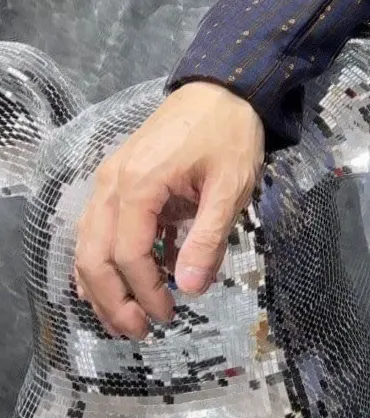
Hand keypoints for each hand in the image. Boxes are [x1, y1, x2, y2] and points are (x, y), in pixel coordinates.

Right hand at [73, 80, 265, 338]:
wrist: (223, 87)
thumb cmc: (230, 132)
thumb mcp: (231, 185)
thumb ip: (210, 237)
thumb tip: (192, 287)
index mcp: (138, 185)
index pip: (128, 255)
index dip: (145, 292)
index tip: (169, 314)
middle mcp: (112, 185)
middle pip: (94, 257)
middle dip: (112, 301)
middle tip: (140, 330)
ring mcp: (110, 180)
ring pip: (89, 245)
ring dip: (103, 285)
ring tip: (129, 316)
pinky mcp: (119, 178)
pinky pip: (99, 228)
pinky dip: (106, 258)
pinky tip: (125, 280)